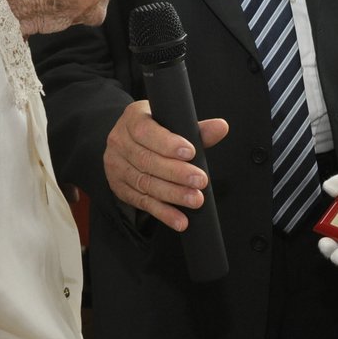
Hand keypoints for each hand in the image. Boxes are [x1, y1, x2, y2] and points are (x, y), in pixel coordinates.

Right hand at [102, 101, 226, 231]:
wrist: (128, 141)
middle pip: (147, 160)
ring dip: (172, 195)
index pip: (146, 131)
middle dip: (176, 173)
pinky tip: (179, 220)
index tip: (191, 153)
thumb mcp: (172, 122)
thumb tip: (220, 127)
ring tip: (195, 200)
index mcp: (133, 118)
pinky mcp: (120, 187)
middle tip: (200, 181)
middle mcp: (120, 141)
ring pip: (145, 183)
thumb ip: (197, 129)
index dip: (168, 143)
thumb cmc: (156, 130)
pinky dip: (163, 213)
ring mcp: (116, 166)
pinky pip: (142, 202)